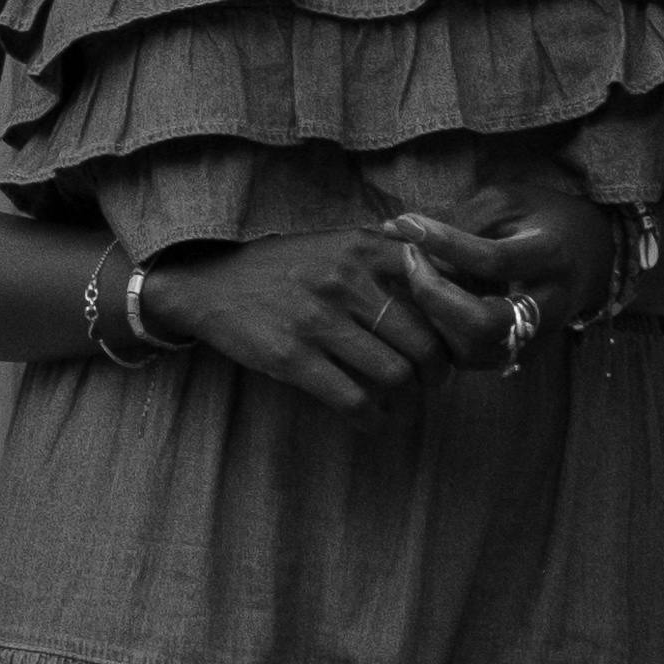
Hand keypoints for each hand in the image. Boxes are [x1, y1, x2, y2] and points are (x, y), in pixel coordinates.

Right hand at [146, 204, 448, 419]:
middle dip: (438, 375)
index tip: (454, 345)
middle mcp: (346, 280)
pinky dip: (371, 419)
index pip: (439, 290)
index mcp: (365, 248)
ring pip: (394, 375)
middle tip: (433, 385)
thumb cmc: (283, 267)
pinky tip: (371, 420)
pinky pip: (352, 399)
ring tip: (404, 405)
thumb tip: (448, 276)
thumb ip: (388, 253)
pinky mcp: (292, 356)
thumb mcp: (337, 243)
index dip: (456, 327)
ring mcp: (318, 319)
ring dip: (408, 401)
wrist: (208, 283)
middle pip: (424, 342)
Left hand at [381, 172, 613, 374]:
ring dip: (431, 315)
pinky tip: (426, 302)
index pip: (493, 259)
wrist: (591, 257)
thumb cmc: (543, 219)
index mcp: (552, 258)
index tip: (406, 223)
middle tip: (409, 258)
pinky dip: (438, 332)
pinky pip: (467, 358)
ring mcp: (534, 339)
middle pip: (483, 323)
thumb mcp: (509, 202)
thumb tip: (395, 229)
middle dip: (433, 294)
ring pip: (471, 348)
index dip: (444, 242)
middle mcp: (548, 307)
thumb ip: (459, 215)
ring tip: (415, 277)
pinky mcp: (517, 356)